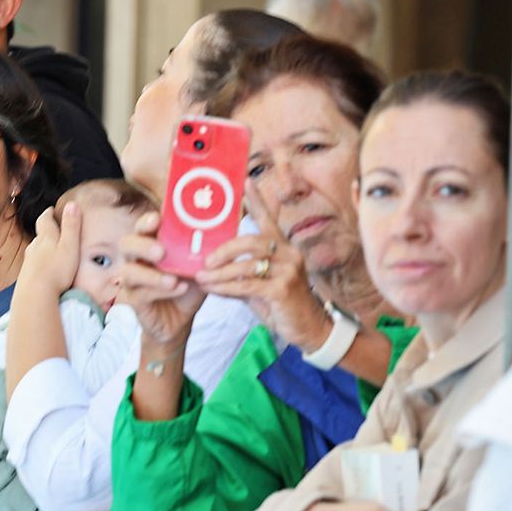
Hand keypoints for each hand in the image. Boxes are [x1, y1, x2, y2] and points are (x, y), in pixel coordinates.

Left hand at [17, 205, 81, 297]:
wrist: (35, 294)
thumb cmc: (57, 270)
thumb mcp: (70, 245)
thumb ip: (71, 226)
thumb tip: (72, 204)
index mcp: (46, 237)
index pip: (44, 219)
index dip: (48, 214)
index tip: (52, 210)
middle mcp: (34, 247)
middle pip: (39, 235)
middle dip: (46, 231)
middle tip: (54, 230)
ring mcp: (28, 262)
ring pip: (35, 250)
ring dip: (42, 248)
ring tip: (52, 251)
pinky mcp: (26, 276)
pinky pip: (33, 265)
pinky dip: (40, 263)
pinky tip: (45, 270)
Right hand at [117, 212, 207, 349]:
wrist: (180, 320)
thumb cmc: (187, 286)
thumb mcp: (199, 266)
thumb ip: (207, 250)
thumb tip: (230, 231)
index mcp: (150, 243)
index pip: (142, 227)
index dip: (146, 222)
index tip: (157, 219)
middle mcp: (136, 259)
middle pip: (126, 244)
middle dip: (142, 245)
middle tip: (161, 251)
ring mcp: (132, 280)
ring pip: (129, 272)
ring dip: (152, 275)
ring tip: (172, 279)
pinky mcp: (134, 300)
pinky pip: (141, 294)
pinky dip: (162, 291)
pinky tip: (179, 289)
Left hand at [196, 181, 327, 347]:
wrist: (309, 330)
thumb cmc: (282, 306)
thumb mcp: (260, 286)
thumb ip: (241, 274)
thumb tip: (211, 270)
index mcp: (285, 248)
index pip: (269, 219)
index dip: (258, 200)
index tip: (247, 181)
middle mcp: (290, 254)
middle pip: (251, 241)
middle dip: (224, 250)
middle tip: (205, 260)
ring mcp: (288, 271)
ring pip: (246, 264)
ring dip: (219, 272)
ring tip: (201, 277)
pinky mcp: (283, 289)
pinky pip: (247, 284)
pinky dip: (225, 286)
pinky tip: (212, 289)